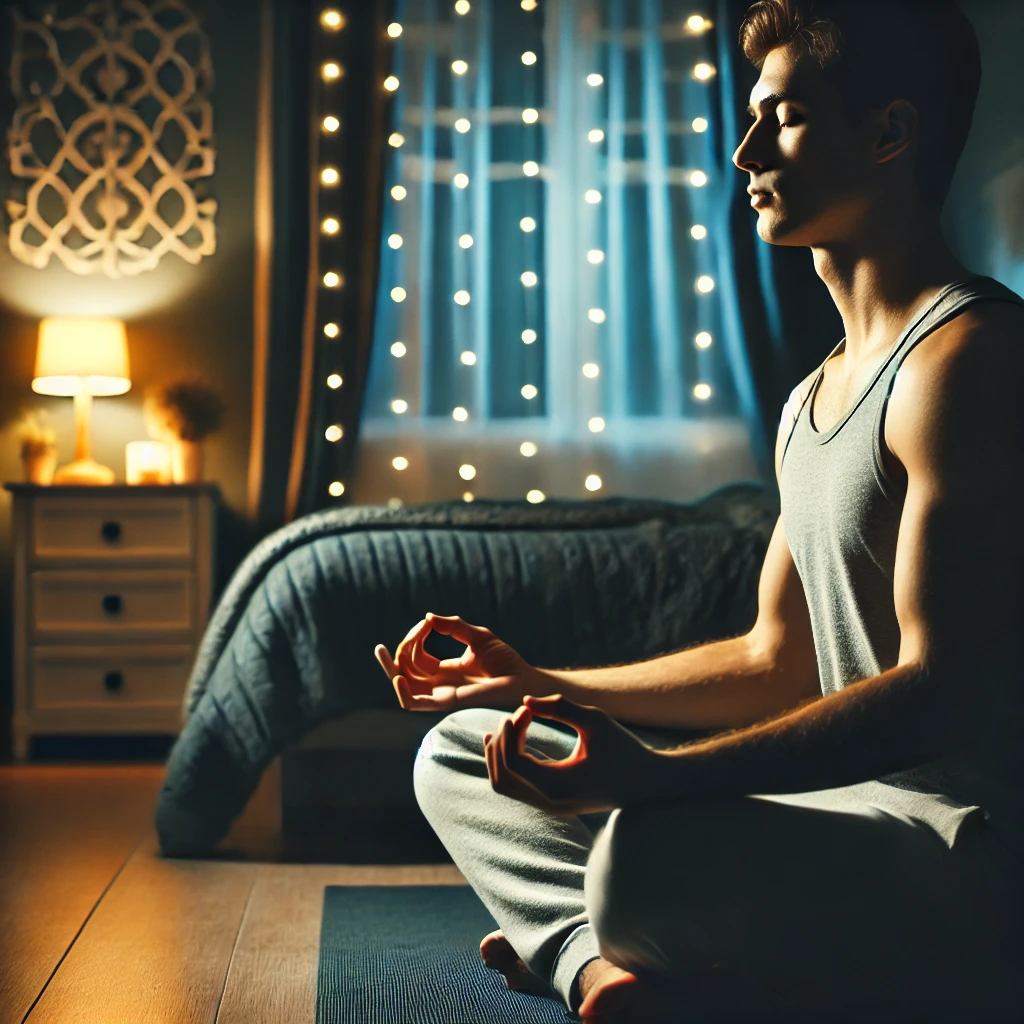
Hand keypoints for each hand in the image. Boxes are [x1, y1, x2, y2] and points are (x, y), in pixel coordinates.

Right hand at [375, 613, 547, 712]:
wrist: (522, 679)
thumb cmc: (505, 660)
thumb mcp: (477, 636)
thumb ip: (453, 626)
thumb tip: (428, 617)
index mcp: (444, 669)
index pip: (415, 655)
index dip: (414, 637)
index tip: (426, 623)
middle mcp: (439, 682)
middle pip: (404, 669)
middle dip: (398, 650)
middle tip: (404, 637)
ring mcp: (441, 693)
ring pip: (403, 685)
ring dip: (392, 667)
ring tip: (388, 650)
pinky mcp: (446, 702)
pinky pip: (415, 704)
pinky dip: (402, 692)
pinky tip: (399, 675)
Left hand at [483, 693, 663, 815]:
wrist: (649, 782)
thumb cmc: (625, 749)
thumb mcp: (595, 721)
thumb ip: (560, 708)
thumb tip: (526, 700)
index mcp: (558, 786)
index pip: (514, 763)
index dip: (510, 733)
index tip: (522, 711)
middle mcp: (549, 803)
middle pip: (502, 779)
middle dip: (501, 744)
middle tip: (516, 716)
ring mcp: (550, 806)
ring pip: (505, 786)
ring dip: (499, 755)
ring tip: (503, 727)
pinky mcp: (553, 802)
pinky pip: (518, 786)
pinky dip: (509, 763)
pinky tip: (512, 740)